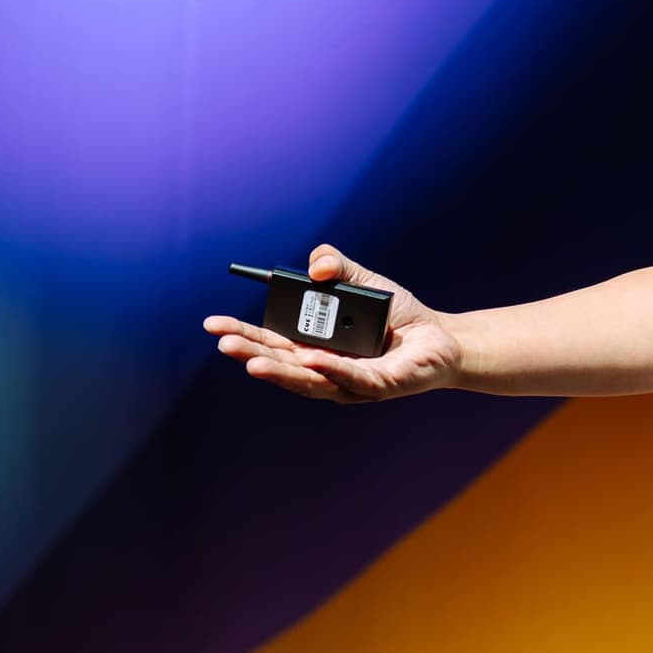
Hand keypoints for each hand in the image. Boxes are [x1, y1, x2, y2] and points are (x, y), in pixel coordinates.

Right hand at [202, 244, 463, 402]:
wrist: (440, 337)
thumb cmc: (396, 314)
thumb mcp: (362, 280)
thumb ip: (335, 266)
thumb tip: (315, 268)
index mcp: (313, 346)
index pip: (270, 343)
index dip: (242, 335)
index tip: (213, 325)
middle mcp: (325, 369)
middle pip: (283, 364)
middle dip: (251, 353)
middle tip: (222, 343)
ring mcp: (350, 382)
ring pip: (311, 379)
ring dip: (282, 371)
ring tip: (252, 362)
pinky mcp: (380, 387)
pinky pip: (355, 379)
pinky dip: (334, 370)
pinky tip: (314, 360)